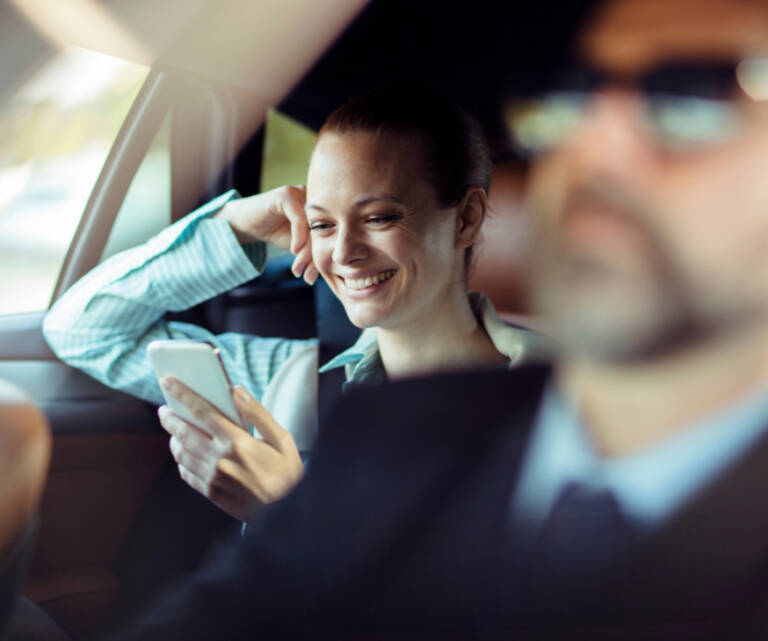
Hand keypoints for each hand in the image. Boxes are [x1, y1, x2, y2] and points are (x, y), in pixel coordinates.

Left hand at [157, 377, 304, 521]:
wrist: (286, 513)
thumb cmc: (287, 473)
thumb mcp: (281, 439)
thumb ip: (258, 413)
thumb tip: (237, 391)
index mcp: (238, 443)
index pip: (203, 412)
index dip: (183, 394)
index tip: (168, 381)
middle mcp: (221, 460)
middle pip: (184, 432)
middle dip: (170, 417)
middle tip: (164, 408)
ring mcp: (213, 479)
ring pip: (182, 453)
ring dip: (173, 438)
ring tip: (174, 429)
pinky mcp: (211, 493)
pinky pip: (186, 473)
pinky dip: (181, 460)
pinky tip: (185, 453)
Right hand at [215, 185, 318, 283]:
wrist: (246, 222)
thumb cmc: (275, 231)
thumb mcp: (298, 245)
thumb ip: (314, 252)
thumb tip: (332, 269)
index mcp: (322, 209)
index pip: (327, 237)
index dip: (320, 259)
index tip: (312, 279)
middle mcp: (314, 199)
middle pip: (321, 233)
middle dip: (313, 259)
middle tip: (307, 278)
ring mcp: (301, 194)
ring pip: (311, 227)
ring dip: (305, 252)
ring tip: (298, 269)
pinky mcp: (287, 194)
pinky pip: (299, 218)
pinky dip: (298, 237)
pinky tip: (293, 251)